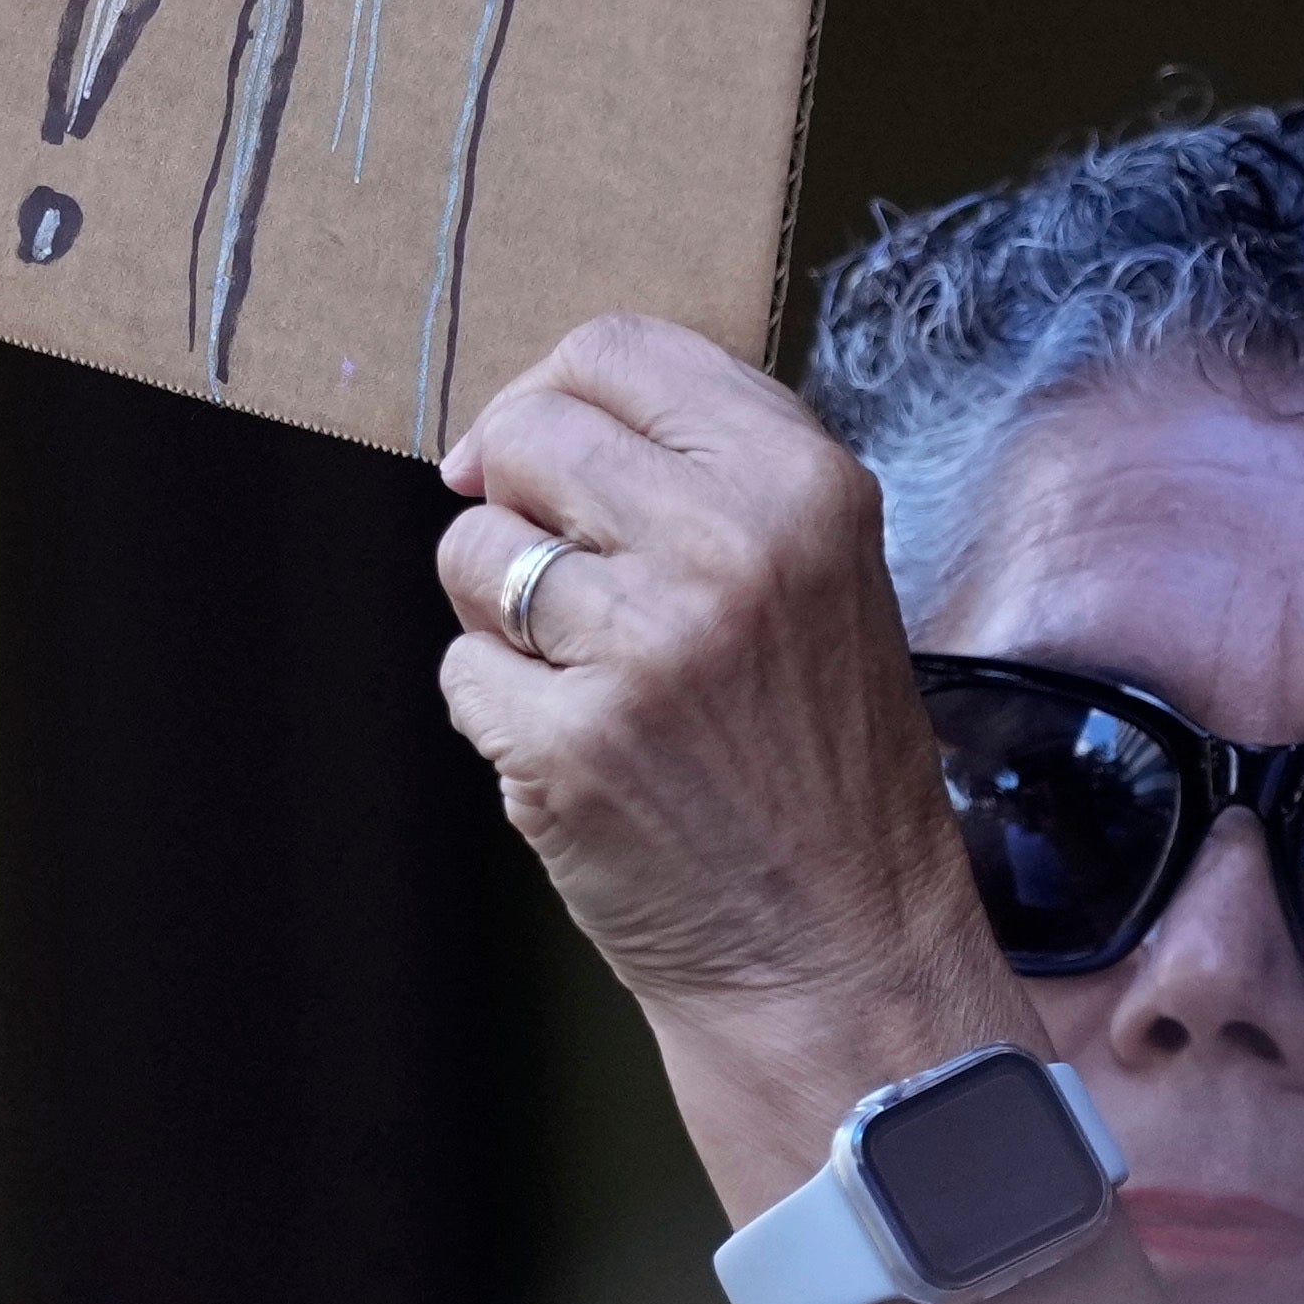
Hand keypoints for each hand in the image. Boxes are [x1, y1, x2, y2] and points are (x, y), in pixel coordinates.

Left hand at [435, 319, 1035, 1195]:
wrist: (841, 955)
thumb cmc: (819, 761)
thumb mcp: (817, 571)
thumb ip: (697, 472)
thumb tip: (504, 429)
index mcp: (802, 483)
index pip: (618, 348)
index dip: (551, 392)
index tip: (534, 457)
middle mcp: (730, 544)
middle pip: (528, 432)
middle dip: (514, 498)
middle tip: (569, 588)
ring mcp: (645, 645)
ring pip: (473, 550)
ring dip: (501, 615)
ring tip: (590, 679)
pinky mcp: (570, 743)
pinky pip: (462, 672)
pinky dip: (500, 715)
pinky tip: (582, 756)